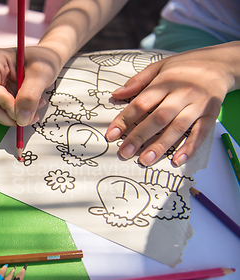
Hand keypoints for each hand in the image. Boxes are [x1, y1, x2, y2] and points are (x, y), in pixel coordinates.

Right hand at [0, 46, 61, 126]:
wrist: (46, 61)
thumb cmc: (43, 60)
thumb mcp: (41, 74)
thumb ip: (30, 95)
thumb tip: (21, 119)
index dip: (5, 103)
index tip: (23, 104)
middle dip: (12, 114)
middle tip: (32, 112)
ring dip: (16, 116)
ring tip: (34, 107)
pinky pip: (1, 113)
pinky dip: (16, 115)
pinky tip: (29, 107)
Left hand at [106, 43, 238, 166]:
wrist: (222, 63)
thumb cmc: (186, 66)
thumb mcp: (160, 66)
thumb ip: (138, 81)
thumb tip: (116, 94)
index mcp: (166, 81)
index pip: (142, 103)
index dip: (125, 119)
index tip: (112, 134)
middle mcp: (183, 93)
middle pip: (159, 118)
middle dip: (139, 136)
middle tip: (125, 152)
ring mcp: (198, 105)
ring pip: (178, 128)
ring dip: (161, 145)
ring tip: (145, 160)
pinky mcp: (211, 114)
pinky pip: (200, 133)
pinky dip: (189, 147)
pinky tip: (177, 160)